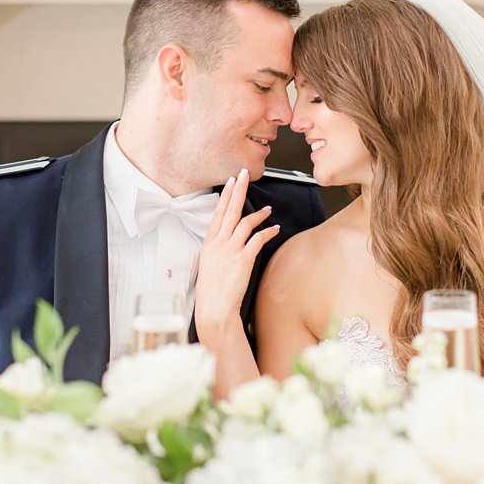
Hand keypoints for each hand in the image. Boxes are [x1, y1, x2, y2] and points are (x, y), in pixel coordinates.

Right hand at [194, 168, 279, 344]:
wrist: (214, 309)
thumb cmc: (212, 290)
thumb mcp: (209, 264)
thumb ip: (218, 249)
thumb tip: (228, 239)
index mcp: (209, 243)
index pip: (218, 213)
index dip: (226, 195)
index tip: (231, 181)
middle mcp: (218, 243)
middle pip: (230, 210)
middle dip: (238, 190)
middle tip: (245, 174)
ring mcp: (230, 250)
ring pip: (246, 222)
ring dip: (259, 213)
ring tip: (268, 209)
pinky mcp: (243, 260)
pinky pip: (257, 239)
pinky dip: (268, 232)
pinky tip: (274, 228)